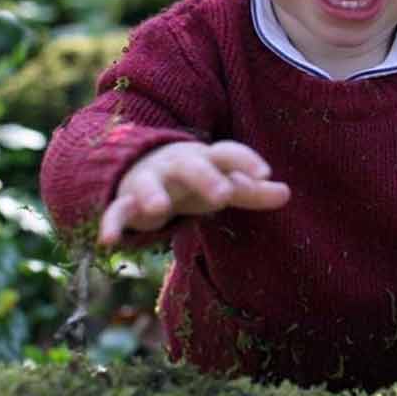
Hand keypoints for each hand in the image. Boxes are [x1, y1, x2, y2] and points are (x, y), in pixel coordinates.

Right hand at [98, 140, 289, 244]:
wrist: (139, 167)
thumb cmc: (191, 180)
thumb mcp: (221, 183)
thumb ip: (252, 191)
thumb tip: (288, 193)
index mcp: (206, 159)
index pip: (228, 153)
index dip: (246, 161)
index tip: (265, 173)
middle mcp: (178, 166)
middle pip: (193, 166)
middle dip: (206, 178)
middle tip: (224, 194)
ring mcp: (150, 181)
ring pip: (150, 185)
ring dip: (153, 195)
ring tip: (159, 209)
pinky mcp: (125, 202)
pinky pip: (116, 211)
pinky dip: (111, 225)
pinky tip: (109, 242)